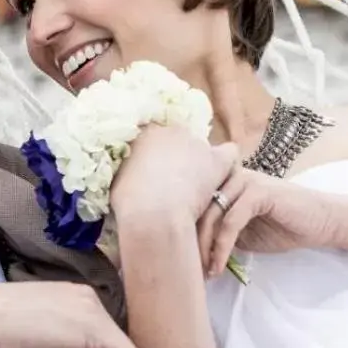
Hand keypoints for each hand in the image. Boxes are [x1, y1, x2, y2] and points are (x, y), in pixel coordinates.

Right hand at [109, 124, 239, 224]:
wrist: (154, 216)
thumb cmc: (129, 205)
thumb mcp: (119, 182)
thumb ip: (130, 171)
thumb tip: (133, 175)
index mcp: (146, 134)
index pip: (157, 138)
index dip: (159, 157)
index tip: (158, 174)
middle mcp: (172, 131)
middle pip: (181, 141)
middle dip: (179, 159)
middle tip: (176, 184)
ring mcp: (196, 143)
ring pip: (203, 149)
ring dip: (200, 165)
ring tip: (197, 189)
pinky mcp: (216, 160)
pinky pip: (229, 154)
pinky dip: (226, 166)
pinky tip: (221, 183)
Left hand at [195, 167, 341, 276]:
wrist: (322, 224)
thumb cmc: (284, 227)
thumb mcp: (244, 233)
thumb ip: (220, 233)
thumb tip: (190, 250)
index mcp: (227, 183)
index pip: (196, 204)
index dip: (186, 231)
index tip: (182, 261)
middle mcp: (233, 177)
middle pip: (198, 208)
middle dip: (191, 242)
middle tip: (189, 269)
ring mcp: (247, 181)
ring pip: (212, 214)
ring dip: (205, 247)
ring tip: (205, 271)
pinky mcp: (260, 192)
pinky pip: (231, 220)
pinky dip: (222, 245)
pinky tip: (219, 264)